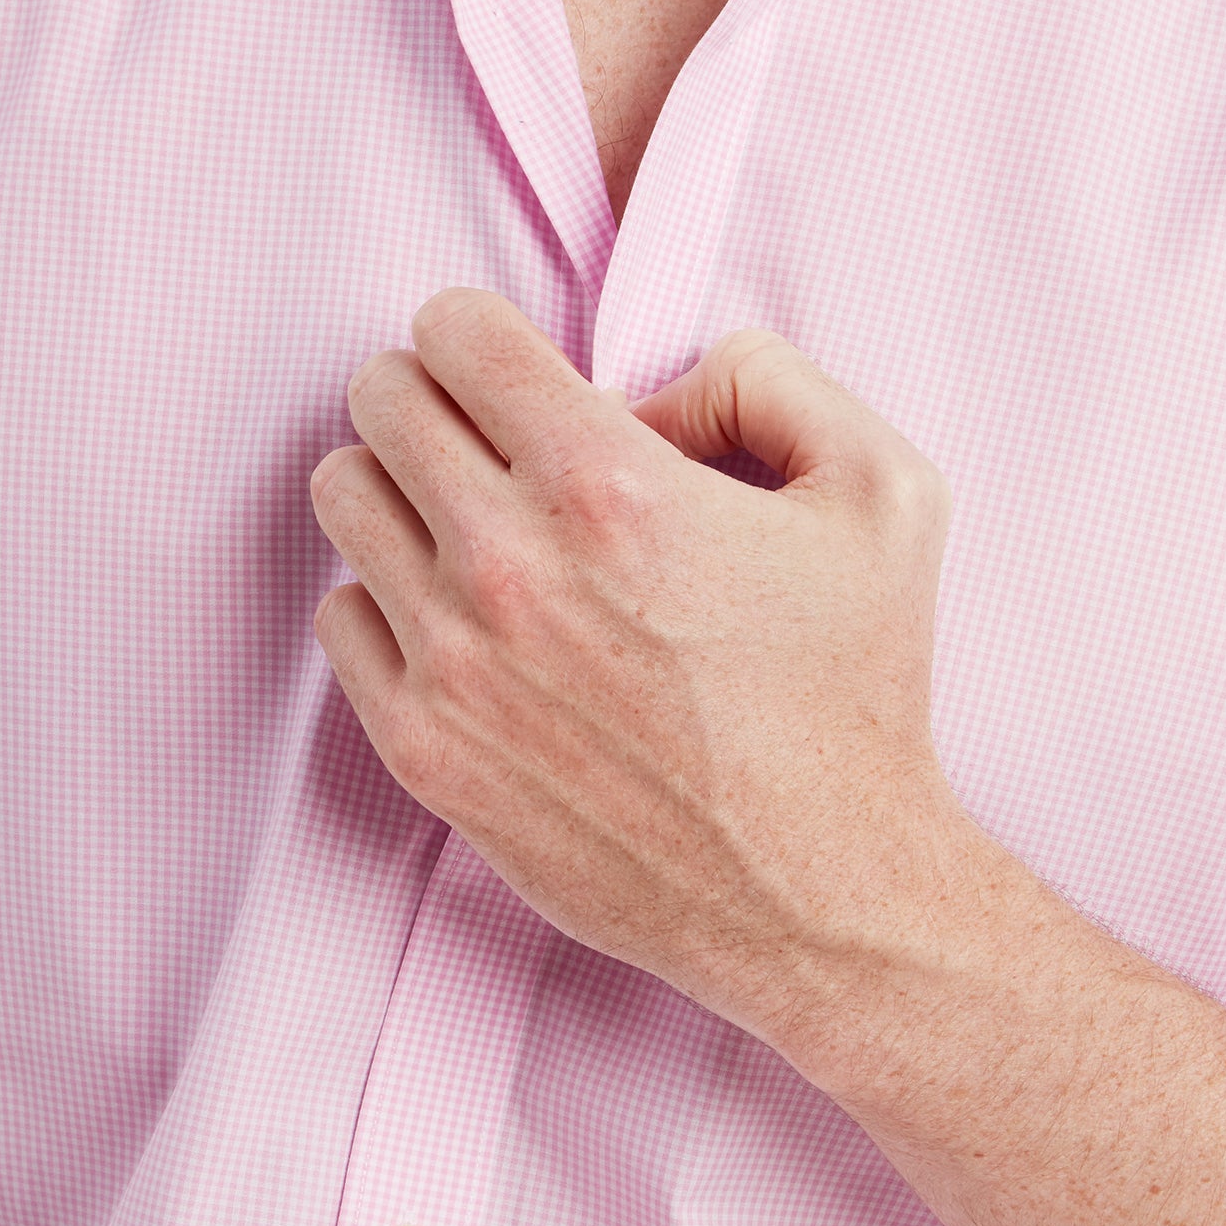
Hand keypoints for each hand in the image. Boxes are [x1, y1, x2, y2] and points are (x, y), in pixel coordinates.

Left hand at [308, 288, 986, 1041]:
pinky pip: (340, 616)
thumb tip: (652, 388)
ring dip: (401, 486)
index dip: (483, 332)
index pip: (453, 333)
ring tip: (473, 517)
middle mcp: (512, 566)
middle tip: (491, 433)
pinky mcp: (425, 752)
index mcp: (612, 484)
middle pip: (381, 402)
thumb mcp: (884, 490)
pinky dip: (391, 597)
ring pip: (343, 499)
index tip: (514, 370)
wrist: (829, 893)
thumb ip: (771, 381)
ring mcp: (454, 664)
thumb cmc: (859, 694)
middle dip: (434, 394)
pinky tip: (470, 618)